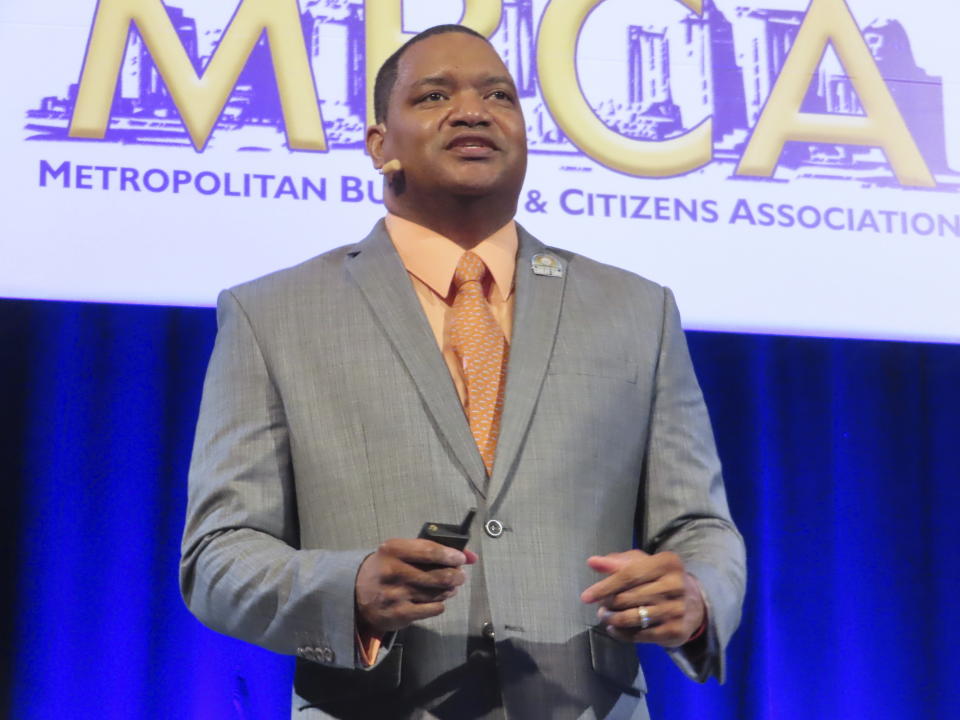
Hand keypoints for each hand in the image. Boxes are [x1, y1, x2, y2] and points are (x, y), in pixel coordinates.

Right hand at [355, 538, 477, 633]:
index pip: (429, 551)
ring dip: (449, 590)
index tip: (461, 558)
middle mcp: (393, 571)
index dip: (450, 555)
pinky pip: (433, 609)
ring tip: (448, 587)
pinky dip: (439, 604)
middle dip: (456, 575)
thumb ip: (433, 550)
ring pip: (438, 593)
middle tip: (459, 575)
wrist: (356, 594)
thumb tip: (470, 556)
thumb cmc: (386, 567)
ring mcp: (396, 595)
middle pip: (438, 575)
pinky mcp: (399, 614)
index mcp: (392, 550)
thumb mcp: (401, 552)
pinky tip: (435, 600)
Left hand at [580, 550, 704, 646]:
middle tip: (602, 606)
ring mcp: (677, 609)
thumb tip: (593, 562)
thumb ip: (616, 562)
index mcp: (667, 563)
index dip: (605, 586)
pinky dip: (622, 634)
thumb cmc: (659, 578)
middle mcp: (676, 585)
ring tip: (605, 616)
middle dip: (608, 604)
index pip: (629, 575)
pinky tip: (615, 629)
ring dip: (612, 619)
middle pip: (628, 597)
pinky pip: (640, 635)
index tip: (586, 597)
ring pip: (632, 618)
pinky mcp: (676, 631)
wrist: (693, 603)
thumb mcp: (642, 564)